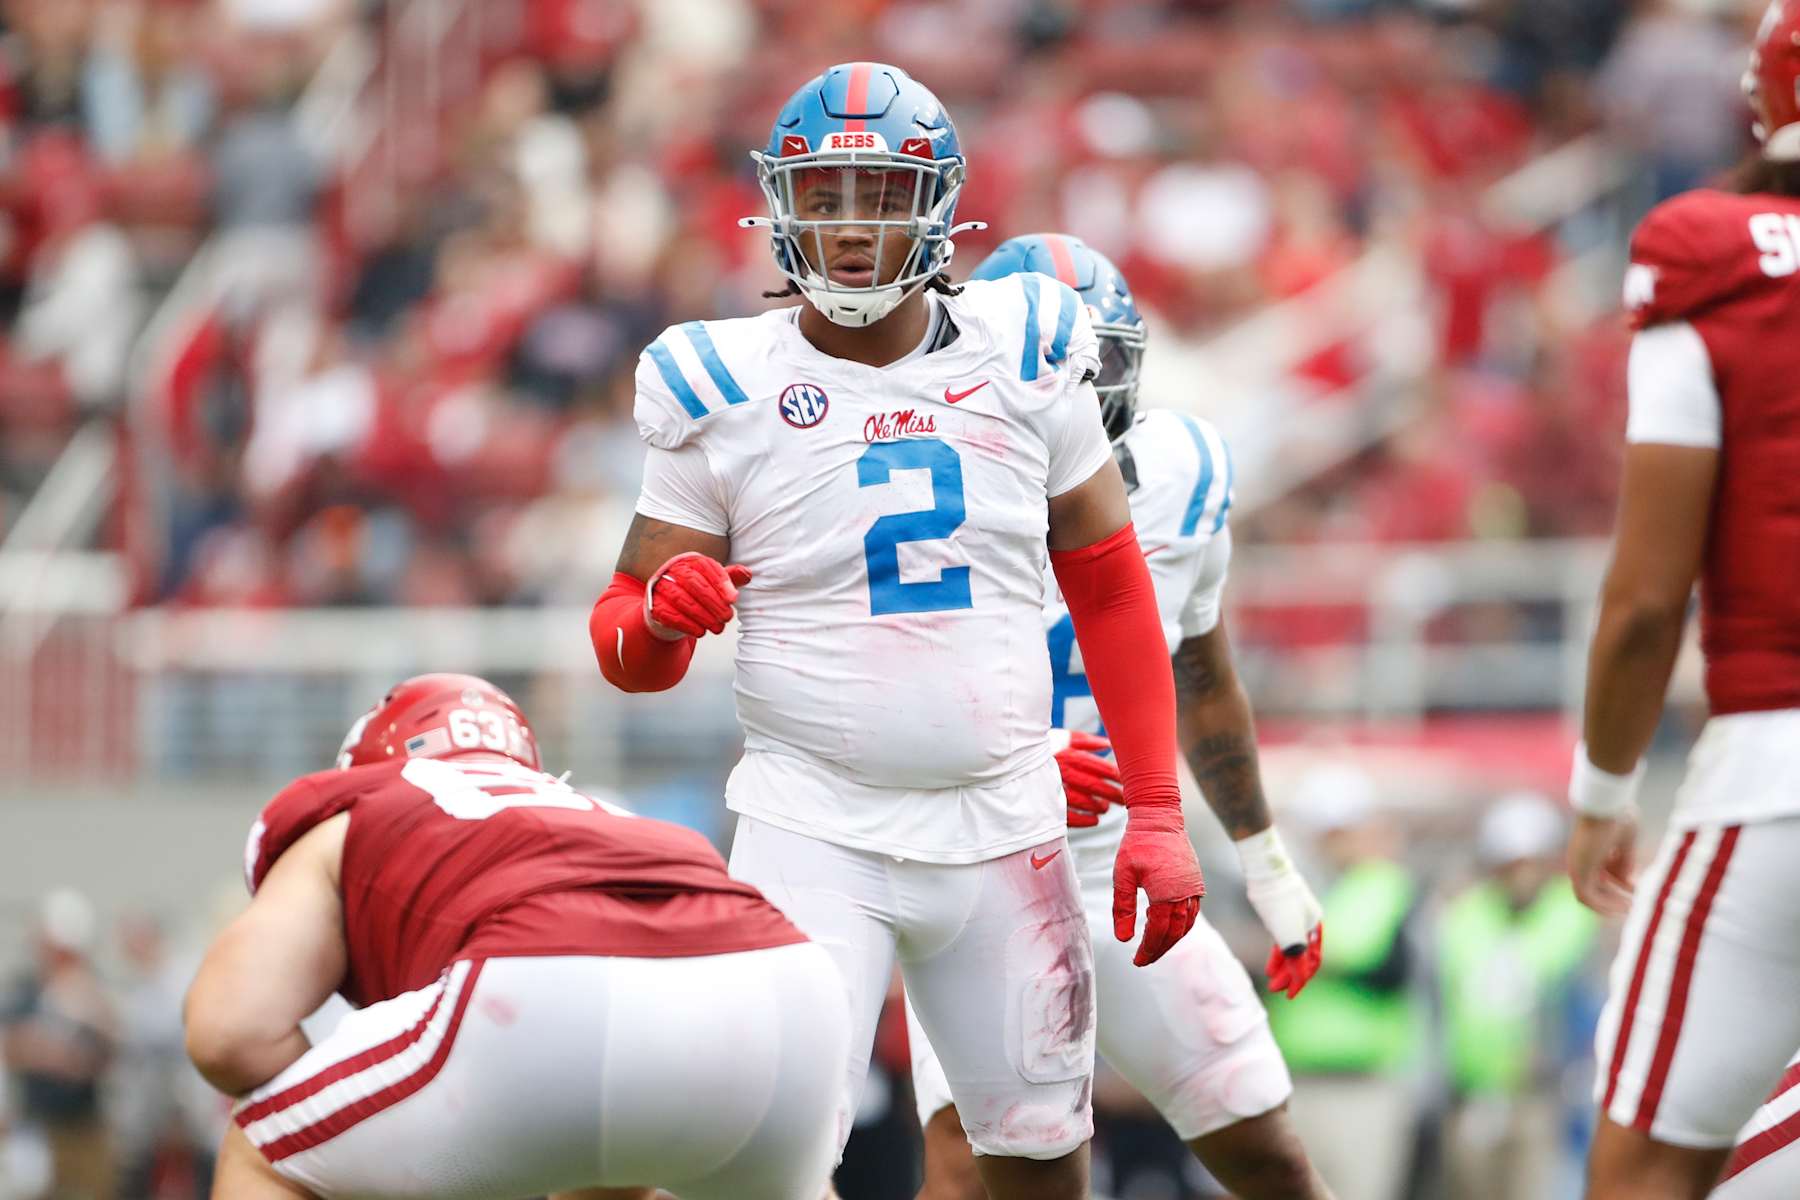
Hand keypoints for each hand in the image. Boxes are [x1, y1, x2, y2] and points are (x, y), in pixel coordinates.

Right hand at [644, 553, 751, 639]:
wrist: (670, 607)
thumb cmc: (697, 592)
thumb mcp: (715, 583)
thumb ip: (731, 578)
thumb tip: (747, 574)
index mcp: (691, 561)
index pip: (706, 566)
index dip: (721, 582)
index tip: (733, 599)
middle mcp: (674, 570)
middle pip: (693, 581)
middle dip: (713, 601)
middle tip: (727, 617)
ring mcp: (662, 586)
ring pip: (680, 598)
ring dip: (701, 615)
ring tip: (717, 628)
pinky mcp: (654, 604)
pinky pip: (668, 614)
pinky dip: (686, 624)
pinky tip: (699, 632)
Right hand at [1051, 729, 1120, 827]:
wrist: (1012, 758)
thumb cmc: (1042, 746)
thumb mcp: (1064, 738)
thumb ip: (1086, 741)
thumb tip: (1107, 745)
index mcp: (1071, 756)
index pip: (1100, 768)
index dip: (1116, 776)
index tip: (1127, 781)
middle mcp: (1065, 772)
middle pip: (1095, 786)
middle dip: (1113, 794)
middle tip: (1124, 800)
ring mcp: (1056, 789)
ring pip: (1084, 802)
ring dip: (1098, 807)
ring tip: (1105, 808)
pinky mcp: (1047, 803)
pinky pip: (1069, 815)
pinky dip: (1084, 820)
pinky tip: (1094, 821)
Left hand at [1113, 803, 1203, 966]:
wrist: (1160, 818)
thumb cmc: (1137, 844)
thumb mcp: (1122, 875)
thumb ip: (1122, 908)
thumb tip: (1123, 939)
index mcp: (1165, 894)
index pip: (1158, 932)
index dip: (1148, 949)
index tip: (1137, 961)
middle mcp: (1185, 894)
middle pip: (1174, 933)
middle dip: (1159, 949)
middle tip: (1144, 960)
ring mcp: (1194, 888)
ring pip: (1186, 925)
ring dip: (1172, 940)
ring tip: (1155, 948)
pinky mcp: (1197, 882)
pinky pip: (1192, 913)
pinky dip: (1182, 926)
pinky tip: (1170, 929)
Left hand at [1236, 827, 1324, 998]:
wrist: (1264, 868)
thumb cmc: (1278, 901)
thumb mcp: (1287, 934)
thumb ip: (1295, 957)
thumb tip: (1300, 977)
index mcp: (1315, 927)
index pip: (1312, 961)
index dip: (1301, 980)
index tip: (1290, 995)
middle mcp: (1309, 922)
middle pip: (1302, 955)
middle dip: (1290, 974)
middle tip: (1275, 989)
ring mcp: (1295, 914)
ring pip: (1291, 946)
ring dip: (1283, 964)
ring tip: (1271, 978)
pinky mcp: (1281, 909)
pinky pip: (1282, 936)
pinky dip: (1277, 951)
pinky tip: (1270, 963)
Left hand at [1569, 811, 1636, 916]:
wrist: (1606, 807)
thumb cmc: (1617, 817)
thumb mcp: (1625, 843)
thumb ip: (1625, 863)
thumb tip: (1627, 883)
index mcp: (1590, 849)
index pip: (1601, 874)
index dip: (1619, 884)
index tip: (1636, 891)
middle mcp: (1580, 859)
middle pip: (1594, 887)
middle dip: (1613, 898)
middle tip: (1631, 906)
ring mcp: (1576, 865)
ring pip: (1588, 895)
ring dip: (1608, 905)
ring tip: (1628, 909)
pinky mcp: (1577, 871)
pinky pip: (1586, 897)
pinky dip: (1602, 906)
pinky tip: (1620, 908)